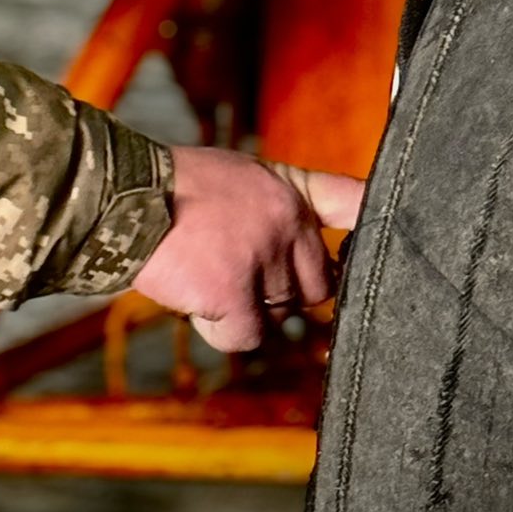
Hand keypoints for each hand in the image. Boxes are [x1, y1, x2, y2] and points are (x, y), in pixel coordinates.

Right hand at [133, 145, 363, 351]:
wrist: (121, 196)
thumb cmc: (175, 189)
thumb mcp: (241, 176)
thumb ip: (284, 206)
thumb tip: (322, 251)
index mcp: (289, 191)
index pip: (353, 204)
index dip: (373, 227)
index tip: (391, 243)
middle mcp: (286, 223)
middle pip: (313, 286)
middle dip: (277, 288)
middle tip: (229, 265)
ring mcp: (262, 258)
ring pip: (275, 314)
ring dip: (239, 306)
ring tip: (201, 268)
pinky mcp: (234, 292)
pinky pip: (246, 336)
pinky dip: (218, 328)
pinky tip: (194, 295)